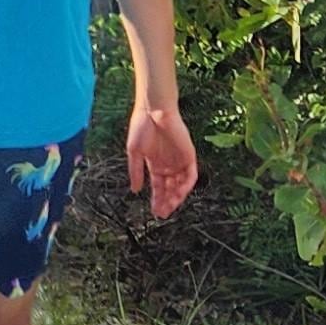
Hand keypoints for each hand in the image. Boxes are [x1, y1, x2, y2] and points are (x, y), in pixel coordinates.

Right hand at [126, 100, 199, 218]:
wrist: (153, 110)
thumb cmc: (141, 127)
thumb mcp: (134, 152)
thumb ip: (135, 172)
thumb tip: (134, 190)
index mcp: (155, 163)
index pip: (158, 186)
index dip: (157, 199)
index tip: (154, 212)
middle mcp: (168, 164)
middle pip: (170, 188)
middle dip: (167, 201)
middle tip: (162, 214)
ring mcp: (179, 160)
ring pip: (181, 184)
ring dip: (176, 197)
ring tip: (170, 207)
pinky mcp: (189, 155)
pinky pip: (191, 175)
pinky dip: (186, 186)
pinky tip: (179, 194)